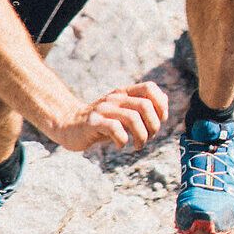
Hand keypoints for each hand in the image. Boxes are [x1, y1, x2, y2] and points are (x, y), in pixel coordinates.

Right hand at [53, 81, 168, 152]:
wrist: (69, 125)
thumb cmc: (101, 122)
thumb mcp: (122, 111)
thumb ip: (141, 106)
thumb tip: (165, 102)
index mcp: (124, 93)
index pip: (149, 87)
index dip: (160, 104)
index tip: (160, 120)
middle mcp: (115, 98)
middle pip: (145, 105)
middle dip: (153, 125)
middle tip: (149, 138)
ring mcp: (103, 109)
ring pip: (133, 118)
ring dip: (141, 136)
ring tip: (137, 146)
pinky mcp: (93, 123)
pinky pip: (115, 129)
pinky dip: (123, 140)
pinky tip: (120, 145)